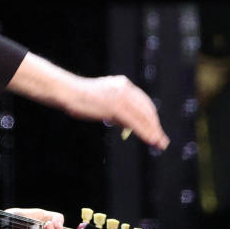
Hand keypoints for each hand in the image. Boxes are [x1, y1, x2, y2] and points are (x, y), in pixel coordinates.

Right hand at [6, 54, 169, 149]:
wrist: (67, 92)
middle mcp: (125, 88)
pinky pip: (136, 122)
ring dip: (153, 132)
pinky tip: (151, 140)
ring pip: (144, 117)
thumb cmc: (79, 98)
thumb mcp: (102, 101)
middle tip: (162, 140)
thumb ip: (115, 110)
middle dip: (155, 126)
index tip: (156, 129)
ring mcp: (121, 97)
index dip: (151, 117)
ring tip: (159, 144)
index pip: (143, 102)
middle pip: (147, 109)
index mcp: (122, 84)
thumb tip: (127, 125)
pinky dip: (145, 132)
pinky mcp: (116, 106)